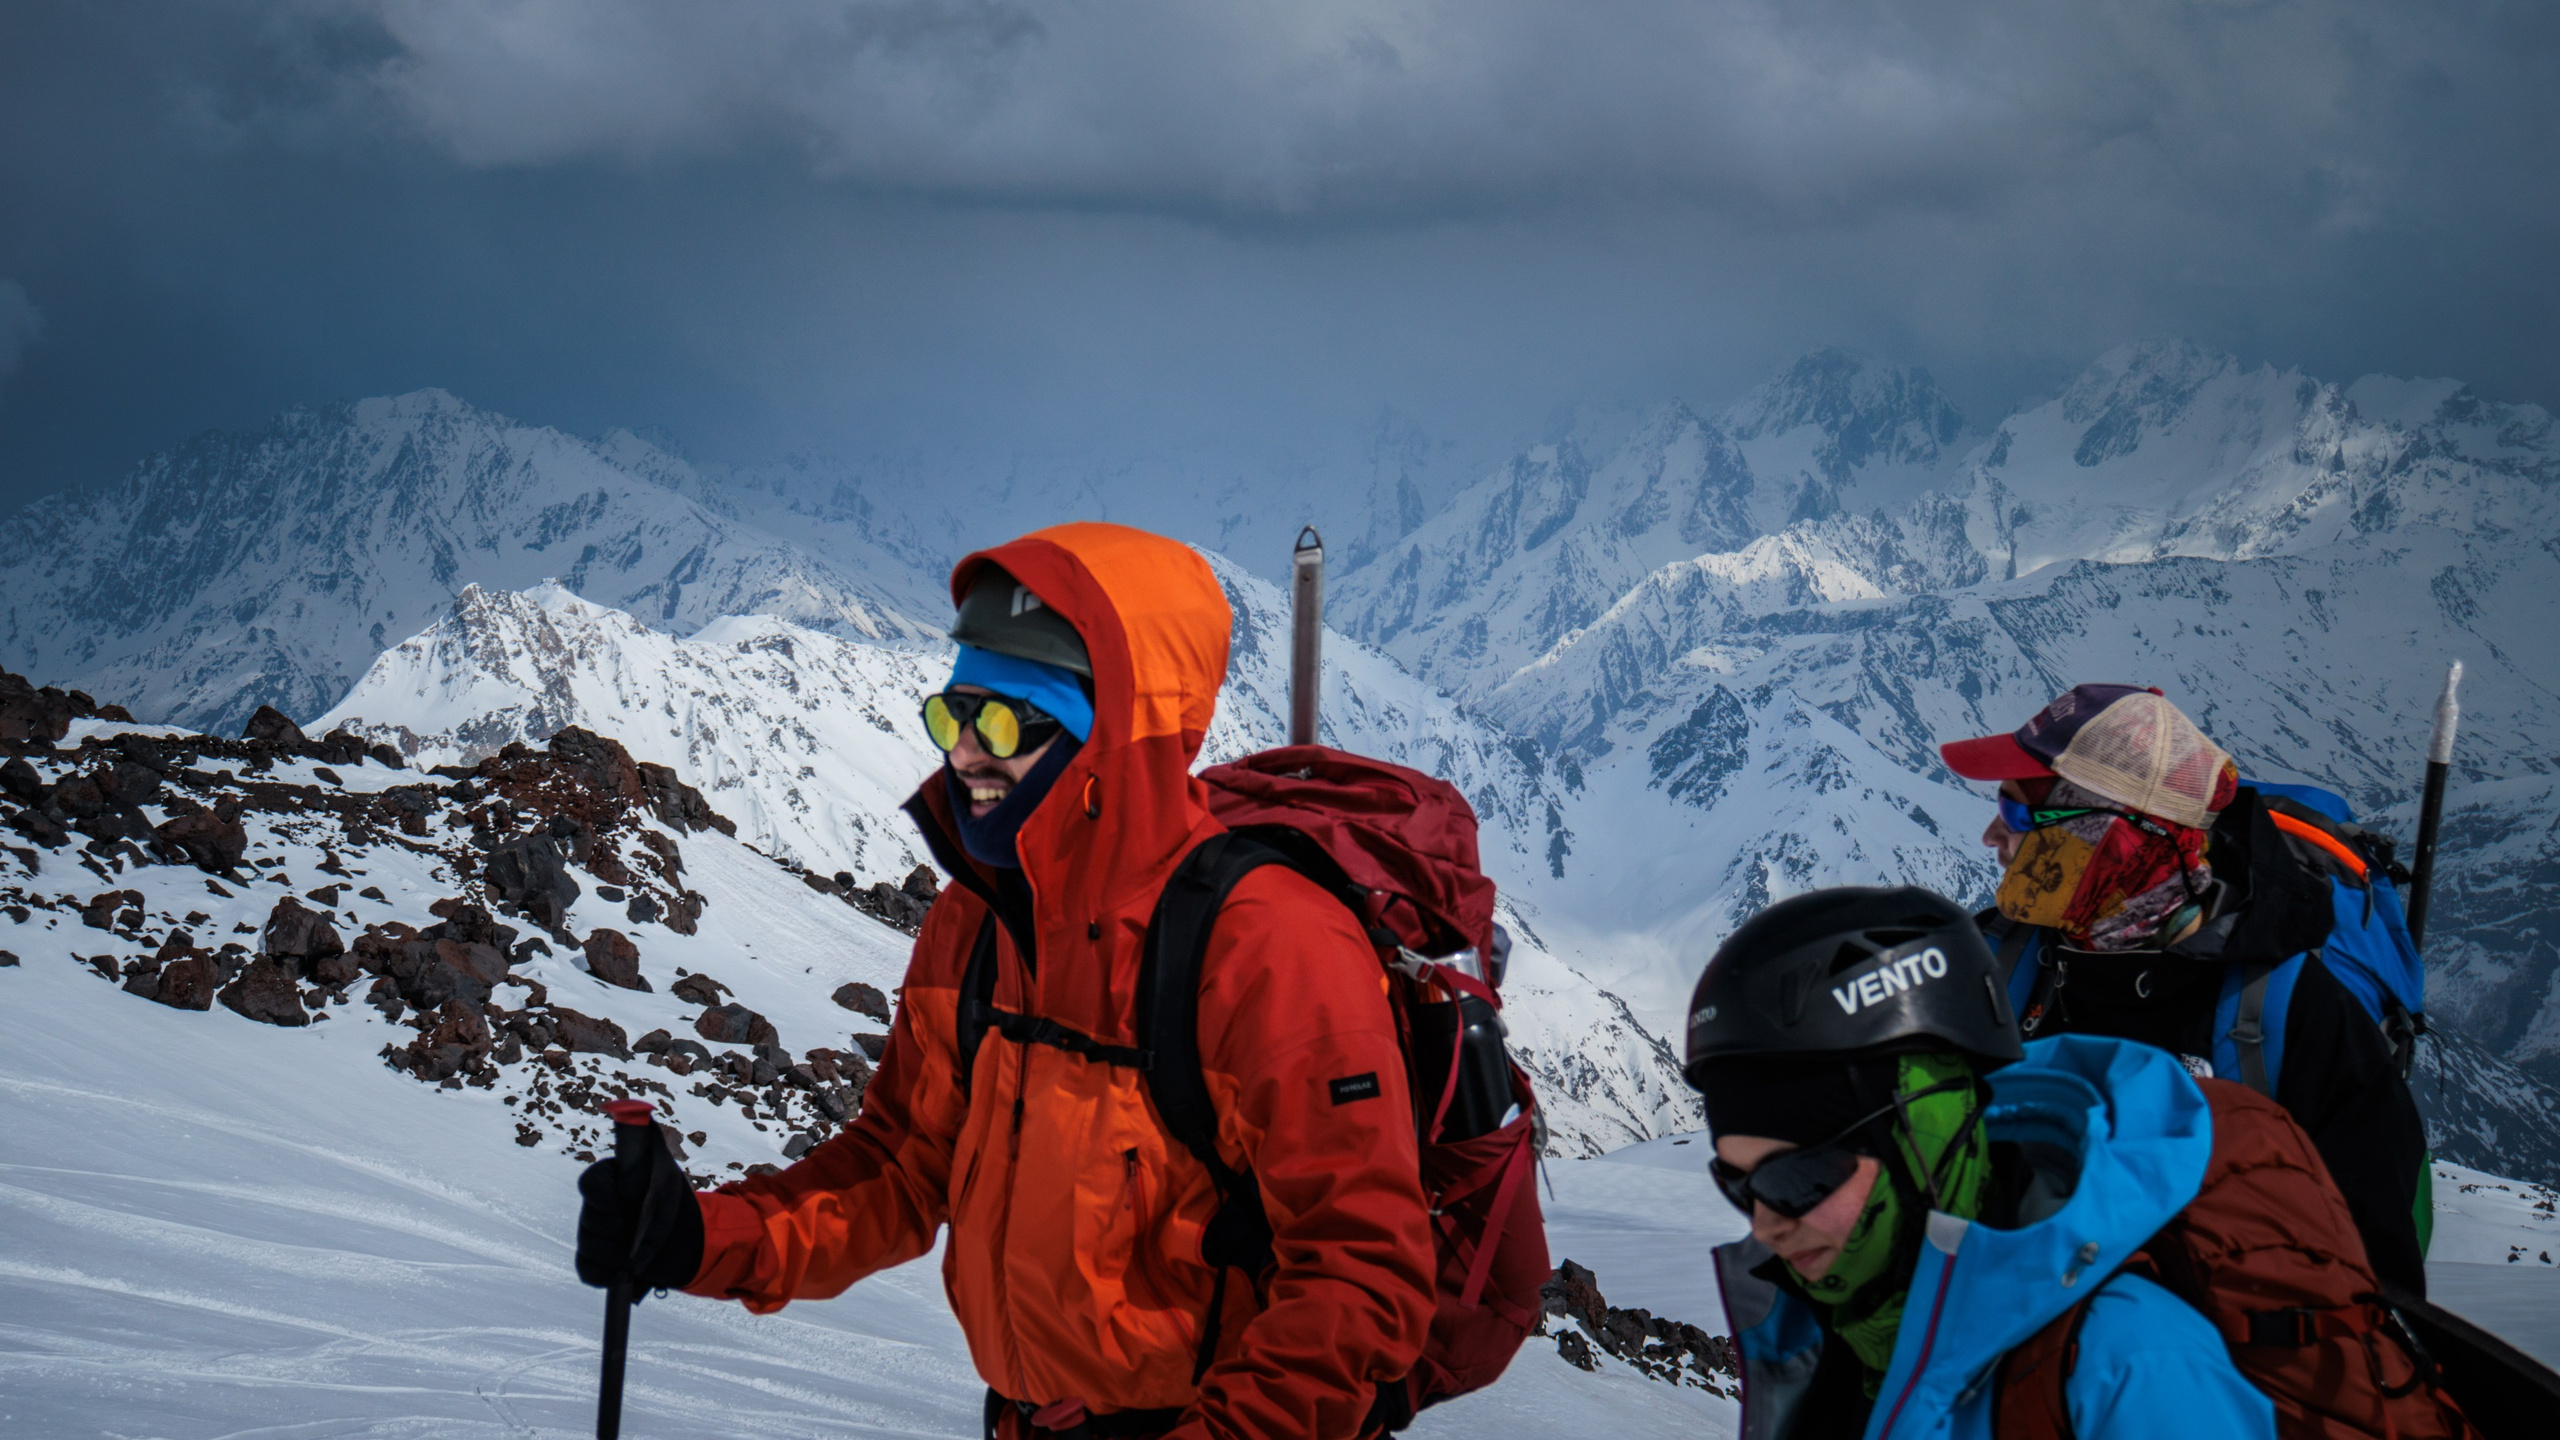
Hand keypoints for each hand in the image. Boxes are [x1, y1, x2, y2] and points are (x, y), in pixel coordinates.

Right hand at [576, 1121, 704, 1293]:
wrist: (681, 1238)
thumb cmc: (668, 1200)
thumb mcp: (663, 1170)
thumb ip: (648, 1145)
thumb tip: (639, 1112)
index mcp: (604, 1181)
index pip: (591, 1185)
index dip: (609, 1196)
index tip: (633, 1199)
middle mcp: (591, 1207)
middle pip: (592, 1220)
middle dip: (623, 1227)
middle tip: (649, 1229)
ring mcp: (589, 1236)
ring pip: (592, 1247)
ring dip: (621, 1254)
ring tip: (645, 1253)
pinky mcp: (593, 1264)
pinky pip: (590, 1272)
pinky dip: (608, 1276)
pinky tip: (626, 1274)